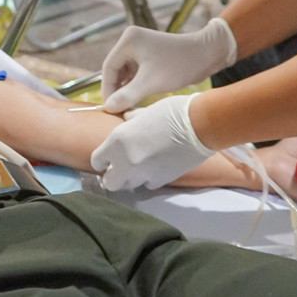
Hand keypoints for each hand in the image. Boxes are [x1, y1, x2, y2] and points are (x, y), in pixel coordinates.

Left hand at [90, 95, 214, 190]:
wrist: (199, 125)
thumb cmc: (171, 111)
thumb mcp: (145, 111)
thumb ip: (132, 120)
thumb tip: (127, 119)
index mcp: (117, 141)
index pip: (97, 160)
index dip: (102, 160)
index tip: (107, 158)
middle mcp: (126, 161)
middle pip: (111, 182)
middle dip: (113, 175)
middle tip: (120, 167)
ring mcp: (143, 174)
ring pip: (129, 185)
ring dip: (132, 177)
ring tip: (140, 165)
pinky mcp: (161, 180)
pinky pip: (148, 184)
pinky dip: (149, 178)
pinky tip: (156, 167)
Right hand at [101, 18, 236, 113]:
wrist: (208, 54)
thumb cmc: (179, 65)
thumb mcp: (151, 82)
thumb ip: (128, 95)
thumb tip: (108, 107)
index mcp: (129, 40)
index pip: (109, 67)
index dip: (108, 89)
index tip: (110, 108)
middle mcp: (132, 40)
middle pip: (116, 69)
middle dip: (116, 89)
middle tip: (118, 109)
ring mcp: (141, 47)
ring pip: (125, 72)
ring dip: (126, 89)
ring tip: (127, 107)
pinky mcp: (150, 54)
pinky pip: (136, 72)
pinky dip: (135, 85)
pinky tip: (136, 99)